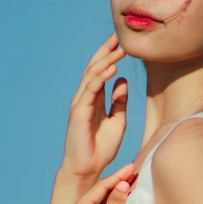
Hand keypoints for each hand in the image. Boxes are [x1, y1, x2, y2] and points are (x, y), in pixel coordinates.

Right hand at [60, 32, 128, 179]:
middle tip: (119, 36)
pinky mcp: (79, 112)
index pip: (101, 71)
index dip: (110, 56)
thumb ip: (118, 100)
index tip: (122, 42)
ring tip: (120, 49)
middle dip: (106, 51)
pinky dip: (101, 78)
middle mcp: (85, 97)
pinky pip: (91, 90)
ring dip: (106, 61)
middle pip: (95, 68)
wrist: (88, 167)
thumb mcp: (117, 120)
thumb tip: (122, 80)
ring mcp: (81, 103)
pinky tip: (112, 68)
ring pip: (92, 75)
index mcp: (94, 98)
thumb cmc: (101, 147)